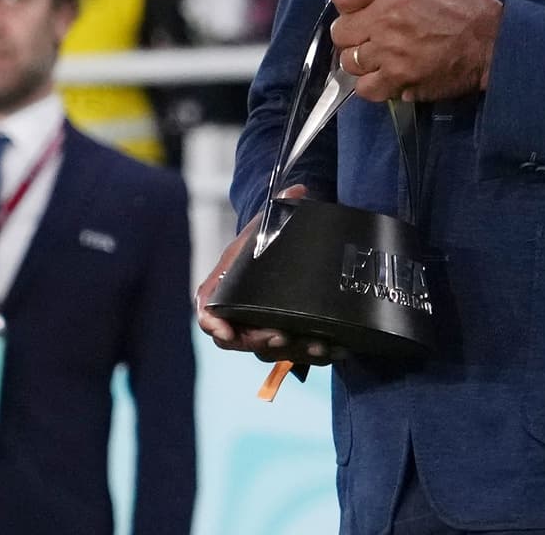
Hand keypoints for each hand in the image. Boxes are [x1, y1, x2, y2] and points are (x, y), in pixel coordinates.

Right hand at [196, 185, 336, 364]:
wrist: (287, 243)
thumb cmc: (272, 232)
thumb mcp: (273, 218)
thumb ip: (283, 205)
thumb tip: (298, 190)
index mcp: (225, 284)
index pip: (208, 310)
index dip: (214, 322)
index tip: (224, 330)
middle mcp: (238, 310)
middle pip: (238, 339)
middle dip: (258, 342)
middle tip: (280, 337)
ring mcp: (261, 325)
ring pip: (269, 351)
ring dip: (291, 352)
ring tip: (316, 345)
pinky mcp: (286, 334)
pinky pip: (295, 353)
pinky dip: (313, 355)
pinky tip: (336, 350)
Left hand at [328, 0, 501, 103]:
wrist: (494, 41)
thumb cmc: (471, 1)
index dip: (348, 1)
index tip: (359, 7)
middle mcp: (385, 19)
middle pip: (340, 31)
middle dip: (352, 32)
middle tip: (369, 33)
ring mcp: (390, 52)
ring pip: (349, 61)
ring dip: (361, 59)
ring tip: (378, 56)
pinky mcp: (400, 79)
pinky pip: (365, 88)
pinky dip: (371, 85)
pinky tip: (384, 76)